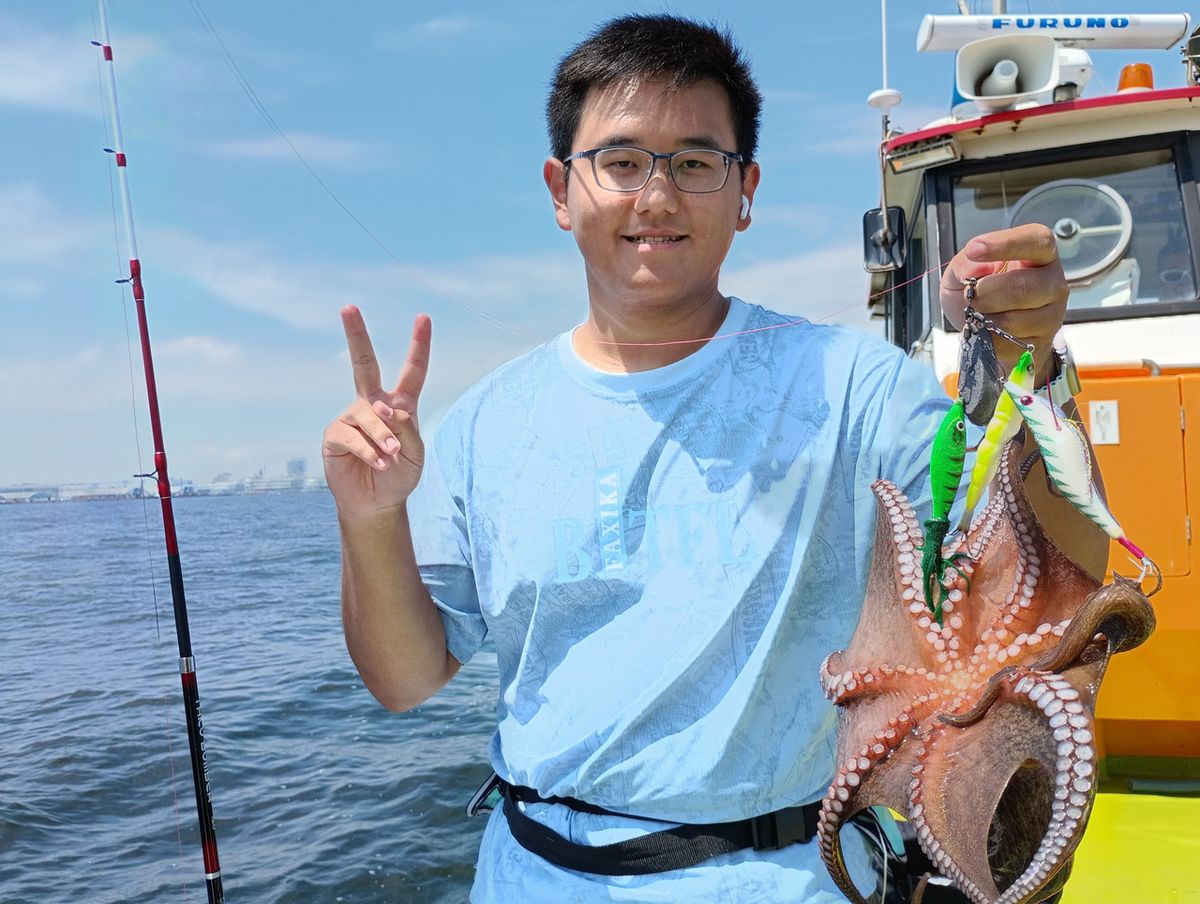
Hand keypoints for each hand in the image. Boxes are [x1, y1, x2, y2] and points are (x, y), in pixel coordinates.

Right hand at [322, 306, 430, 516]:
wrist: (377, 503)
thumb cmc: (400, 475)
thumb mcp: (415, 453)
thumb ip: (407, 429)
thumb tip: (387, 409)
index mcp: (401, 404)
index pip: (413, 370)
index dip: (419, 345)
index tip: (423, 318)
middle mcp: (373, 403)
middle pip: (364, 363)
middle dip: (356, 335)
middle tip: (348, 307)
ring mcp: (352, 416)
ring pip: (371, 415)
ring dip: (384, 438)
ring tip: (391, 457)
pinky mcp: (335, 435)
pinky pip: (354, 436)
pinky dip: (370, 451)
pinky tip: (378, 463)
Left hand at [940, 224, 1067, 383]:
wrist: (982, 331)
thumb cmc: (980, 293)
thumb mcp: (961, 271)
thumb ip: (964, 263)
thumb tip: (975, 265)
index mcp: (1039, 254)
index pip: (1036, 240)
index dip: (1006, 244)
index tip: (974, 250)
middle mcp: (1053, 282)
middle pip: (1024, 286)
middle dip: (987, 293)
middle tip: (971, 296)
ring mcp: (1052, 314)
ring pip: (1016, 319)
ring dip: (986, 318)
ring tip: (978, 314)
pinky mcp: (1042, 342)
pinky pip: (1010, 344)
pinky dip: (989, 339)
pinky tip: (986, 332)